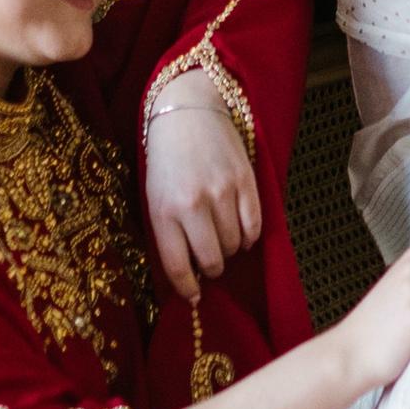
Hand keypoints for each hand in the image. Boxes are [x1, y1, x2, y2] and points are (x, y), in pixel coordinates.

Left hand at [142, 76, 261, 302]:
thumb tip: (190, 276)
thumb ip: (169, 234)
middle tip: (210, 260)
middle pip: (212, 260)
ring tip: (222, 236)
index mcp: (164, 211)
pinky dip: (249, 236)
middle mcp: (193, 204)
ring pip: (235, 245)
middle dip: (212, 267)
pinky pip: (255, 227)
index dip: (188, 288)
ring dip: (230, 249)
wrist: (188, 112)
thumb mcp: (154, 197)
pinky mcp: (246, 181)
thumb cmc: (165, 161)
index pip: (179, 267)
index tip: (194, 296)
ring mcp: (222, 192)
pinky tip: (241, 231)